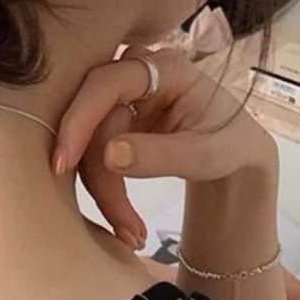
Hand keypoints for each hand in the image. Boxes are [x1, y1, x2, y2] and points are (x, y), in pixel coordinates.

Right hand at [54, 46, 277, 247]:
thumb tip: (110, 155)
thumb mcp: (207, 156)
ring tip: (131, 232)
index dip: (80, 119)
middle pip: (92, 116)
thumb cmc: (230, 145)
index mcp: (165, 67)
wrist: (236, 152)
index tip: (64, 162)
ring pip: (88, 138)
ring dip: (101, 187)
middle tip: (120, 224)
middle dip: (97, 171)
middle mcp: (136, 72)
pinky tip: (123, 219)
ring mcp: (121, 94)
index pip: (106, 84)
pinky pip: (92, 150)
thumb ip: (162, 154)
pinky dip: (103, 185)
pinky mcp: (112, 117)